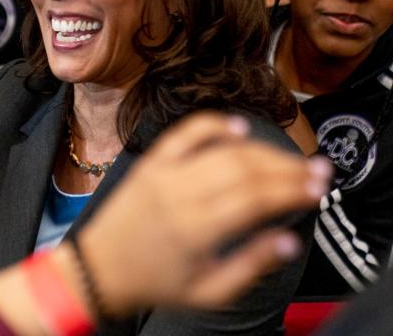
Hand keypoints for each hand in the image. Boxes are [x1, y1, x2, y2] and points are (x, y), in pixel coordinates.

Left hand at [77, 112, 331, 313]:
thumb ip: (250, 266)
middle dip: (286, 167)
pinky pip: (183, 134)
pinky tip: (239, 127)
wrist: (99, 269)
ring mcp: (161, 175)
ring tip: (289, 160)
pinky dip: (212, 125)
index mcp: (194, 230)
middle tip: (316, 171)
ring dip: (261, 150)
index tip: (318, 190)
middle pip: (243, 168)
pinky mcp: (149, 164)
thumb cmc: (155, 283)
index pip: (254, 199)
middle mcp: (178, 195)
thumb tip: (290, 241)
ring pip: (220, 150)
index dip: (292, 190)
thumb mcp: (208, 292)